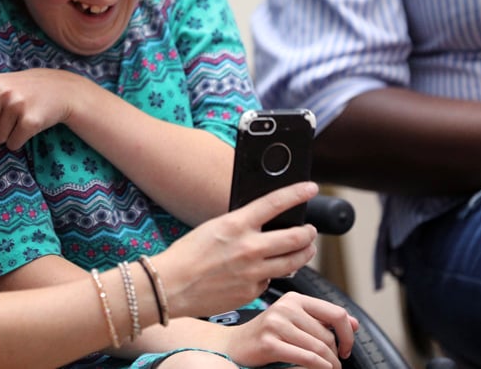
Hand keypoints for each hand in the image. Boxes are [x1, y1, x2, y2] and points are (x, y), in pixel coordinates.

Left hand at [0, 69, 86, 149]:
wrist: (59, 89)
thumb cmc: (20, 93)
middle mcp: (0, 92)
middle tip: (5, 122)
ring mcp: (17, 104)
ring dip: (6, 138)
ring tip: (18, 120)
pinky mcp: (31, 120)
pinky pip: (13, 144)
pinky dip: (18, 142)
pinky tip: (28, 127)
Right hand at [152, 181, 320, 318]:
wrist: (170, 286)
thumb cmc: (187, 255)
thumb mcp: (214, 228)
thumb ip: (241, 225)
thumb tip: (265, 224)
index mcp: (236, 224)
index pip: (275, 203)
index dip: (297, 193)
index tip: (311, 188)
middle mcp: (249, 248)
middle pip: (295, 237)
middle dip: (308, 233)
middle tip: (310, 231)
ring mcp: (252, 272)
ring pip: (293, 262)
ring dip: (304, 253)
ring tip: (305, 250)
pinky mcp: (251, 292)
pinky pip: (270, 281)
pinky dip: (271, 275)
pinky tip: (263, 272)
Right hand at [226, 292, 358, 368]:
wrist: (233, 345)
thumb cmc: (265, 335)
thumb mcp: (294, 321)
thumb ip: (322, 320)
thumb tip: (354, 324)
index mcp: (295, 299)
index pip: (336, 313)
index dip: (348, 333)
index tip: (346, 348)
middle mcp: (286, 307)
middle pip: (328, 335)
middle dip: (336, 355)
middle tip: (335, 365)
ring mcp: (276, 324)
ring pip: (319, 348)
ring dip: (330, 364)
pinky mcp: (269, 342)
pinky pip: (306, 357)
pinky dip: (319, 367)